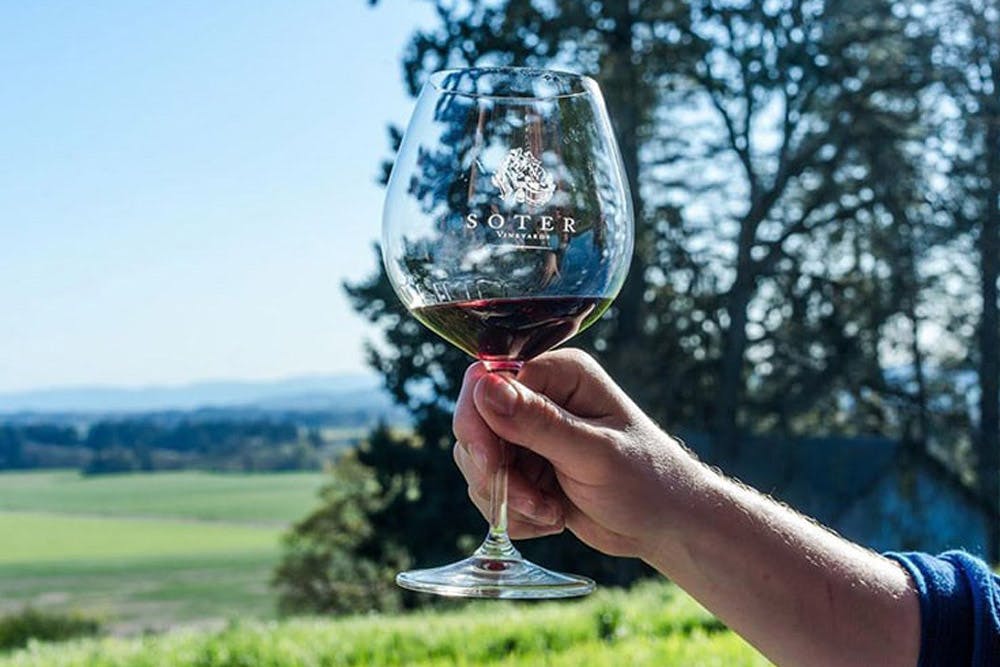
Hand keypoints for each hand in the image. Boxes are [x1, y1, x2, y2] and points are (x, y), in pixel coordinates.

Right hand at [452, 349, 701, 560]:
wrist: (666, 525)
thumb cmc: (647, 481)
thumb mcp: (594, 454)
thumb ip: (539, 423)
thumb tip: (484, 388)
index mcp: (559, 374)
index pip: (486, 381)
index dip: (478, 424)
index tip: (493, 465)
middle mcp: (539, 396)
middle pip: (474, 424)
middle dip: (495, 472)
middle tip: (532, 503)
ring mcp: (529, 434)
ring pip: (477, 461)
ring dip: (507, 498)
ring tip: (551, 513)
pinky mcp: (526, 468)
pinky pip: (489, 488)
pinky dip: (512, 513)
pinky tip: (551, 519)